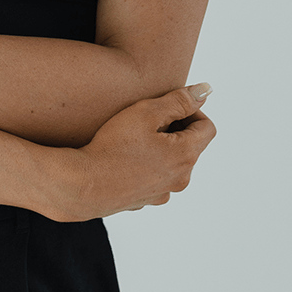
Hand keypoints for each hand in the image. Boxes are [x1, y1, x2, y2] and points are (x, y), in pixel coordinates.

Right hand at [54, 85, 216, 221]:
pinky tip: (125, 157)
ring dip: (162, 147)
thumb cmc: (114, 146)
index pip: (207, 127)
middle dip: (174, 128)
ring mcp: (164, 192)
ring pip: (173, 162)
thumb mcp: (146, 112)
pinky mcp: (147, 200)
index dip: (192, 110)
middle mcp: (181, 178)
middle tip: (146, 118)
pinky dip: (148, 165)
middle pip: (190, 145)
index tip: (168, 105)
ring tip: (134, 137)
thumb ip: (179, 100)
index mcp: (186, 155)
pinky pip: (156, 177)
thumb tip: (205, 91)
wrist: (85, 184)